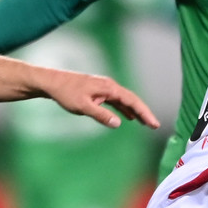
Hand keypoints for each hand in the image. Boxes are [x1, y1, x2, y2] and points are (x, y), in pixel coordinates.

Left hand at [39, 71, 159, 130]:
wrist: (52, 82)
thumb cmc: (66, 93)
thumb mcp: (83, 106)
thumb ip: (101, 115)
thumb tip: (118, 123)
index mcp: (108, 88)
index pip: (132, 100)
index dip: (144, 112)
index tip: (154, 123)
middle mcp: (109, 86)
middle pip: (131, 99)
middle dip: (144, 112)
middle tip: (154, 125)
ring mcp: (104, 88)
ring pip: (124, 100)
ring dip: (135, 111)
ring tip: (145, 123)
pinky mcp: (98, 92)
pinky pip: (116, 101)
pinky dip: (124, 109)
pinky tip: (128, 117)